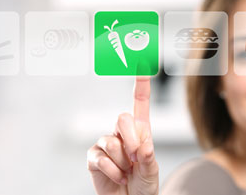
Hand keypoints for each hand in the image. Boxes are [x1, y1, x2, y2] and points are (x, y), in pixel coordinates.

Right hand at [87, 77, 158, 194]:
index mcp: (140, 131)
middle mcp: (121, 134)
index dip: (141, 84)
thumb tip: (143, 146)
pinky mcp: (93, 158)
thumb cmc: (144, 186)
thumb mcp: (152, 172)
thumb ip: (149, 158)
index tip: (141, 63)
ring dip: (122, 162)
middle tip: (136, 158)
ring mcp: (105, 145)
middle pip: (122, 118)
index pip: (139, 103)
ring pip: (111, 142)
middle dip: (131, 140)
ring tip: (127, 173)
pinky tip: (118, 179)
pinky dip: (112, 172)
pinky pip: (100, 158)